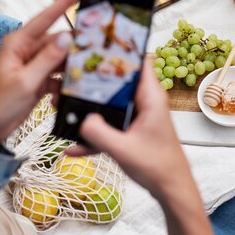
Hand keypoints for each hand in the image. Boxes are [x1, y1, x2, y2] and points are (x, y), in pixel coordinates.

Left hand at [0, 0, 81, 148]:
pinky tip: (59, 99)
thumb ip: (47, 60)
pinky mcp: (41, 80)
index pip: (47, 17)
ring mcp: (35, 65)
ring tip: (75, 83)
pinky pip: (60, 77)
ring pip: (63, 60)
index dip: (66, 1)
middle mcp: (28, 50)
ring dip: (69, 73)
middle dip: (75, 51)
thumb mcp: (24, 81)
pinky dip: (63, 88)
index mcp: (19, 42)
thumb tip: (66, 38)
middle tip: (91, 57)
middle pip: (60, 42)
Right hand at [66, 62, 219, 234]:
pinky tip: (72, 147)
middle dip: (93, 79)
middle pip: (117, 80)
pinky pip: (108, 126)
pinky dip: (93, 134)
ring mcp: (137, 116)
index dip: (120, 49)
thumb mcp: (123, 150)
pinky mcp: (131, 130)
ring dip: (89, 108)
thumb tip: (79, 119)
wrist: (171, 190)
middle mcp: (145, 102)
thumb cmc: (159, 168)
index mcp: (150, 97)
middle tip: (68, 76)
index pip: (138, 60)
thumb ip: (98, 134)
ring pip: (109, 103)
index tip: (96, 44)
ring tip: (63, 108)